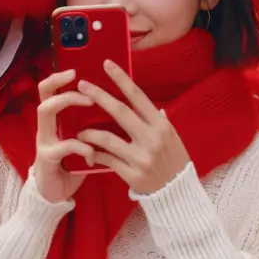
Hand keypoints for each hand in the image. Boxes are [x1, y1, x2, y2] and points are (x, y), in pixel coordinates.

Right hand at [34, 69, 95, 203]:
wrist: (56, 195)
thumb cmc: (73, 166)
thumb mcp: (85, 142)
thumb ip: (95, 126)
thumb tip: (121, 108)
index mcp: (56, 121)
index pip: (51, 90)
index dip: (59, 77)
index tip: (76, 68)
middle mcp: (46, 126)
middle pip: (43, 94)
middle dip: (59, 82)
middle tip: (80, 79)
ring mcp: (44, 140)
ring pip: (46, 111)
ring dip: (66, 102)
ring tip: (87, 102)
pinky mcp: (47, 157)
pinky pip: (64, 145)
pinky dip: (81, 146)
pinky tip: (92, 154)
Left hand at [77, 60, 190, 194]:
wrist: (177, 193)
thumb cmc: (173, 161)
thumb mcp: (172, 137)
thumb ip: (159, 121)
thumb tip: (152, 106)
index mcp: (161, 125)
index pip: (138, 97)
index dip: (121, 79)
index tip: (107, 65)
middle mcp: (152, 138)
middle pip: (120, 112)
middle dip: (99, 96)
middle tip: (82, 85)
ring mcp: (141, 157)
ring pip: (108, 138)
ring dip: (90, 133)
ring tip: (80, 132)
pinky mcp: (131, 174)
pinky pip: (107, 160)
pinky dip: (96, 154)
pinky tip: (89, 152)